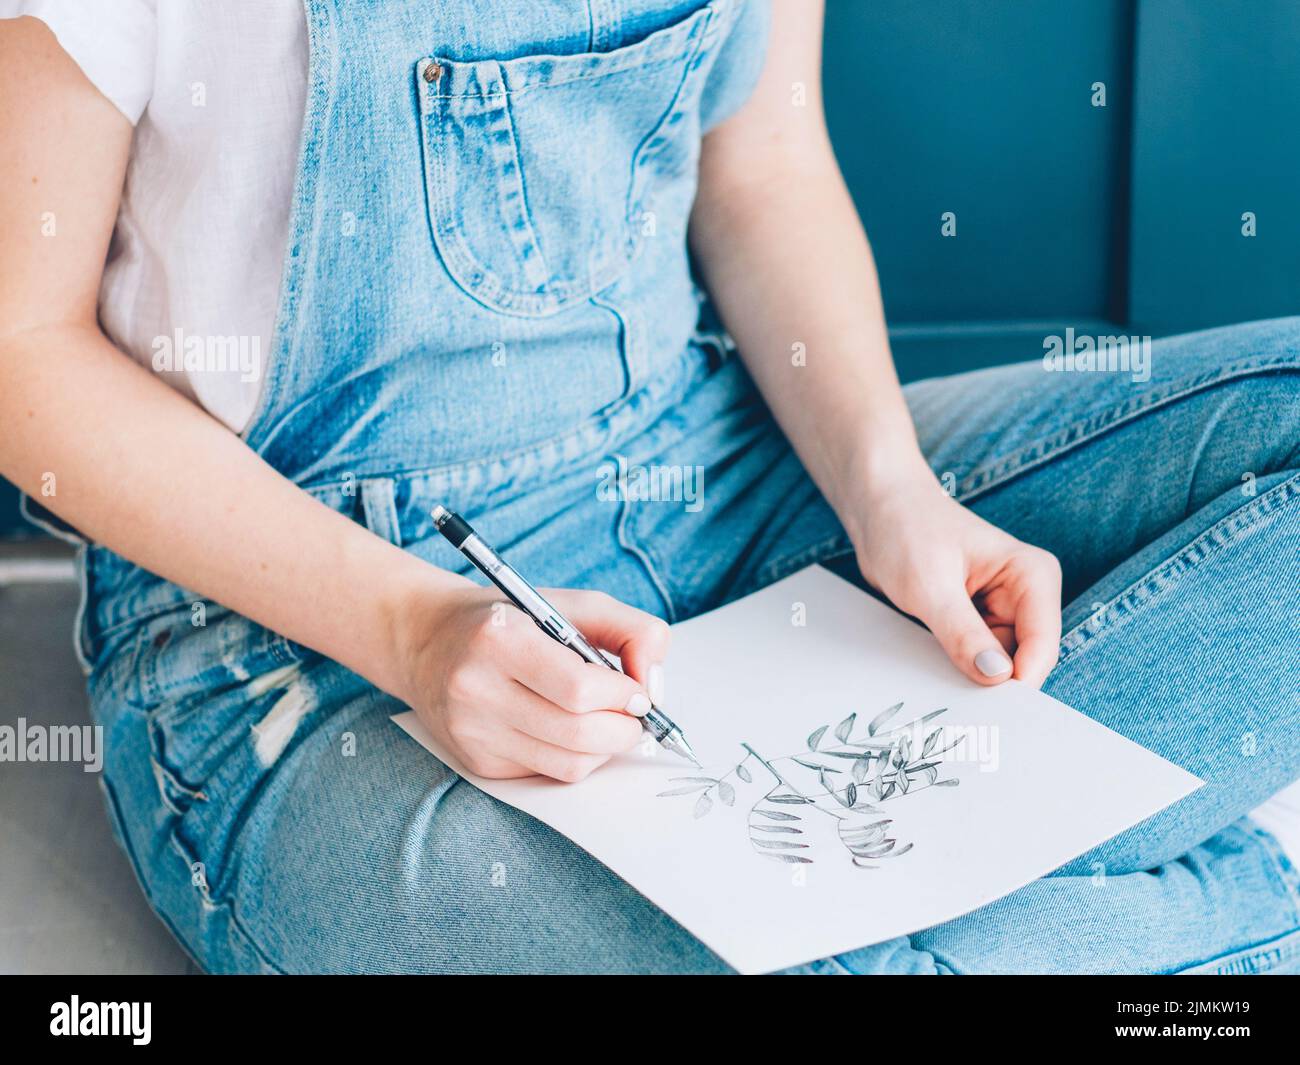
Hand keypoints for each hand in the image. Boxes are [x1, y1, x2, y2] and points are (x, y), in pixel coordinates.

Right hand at [393, 579, 670, 780]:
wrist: (427, 640)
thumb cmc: (511, 618)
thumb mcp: (572, 603)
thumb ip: (630, 630)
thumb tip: (654, 687)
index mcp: (498, 638)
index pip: (580, 689)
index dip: (624, 695)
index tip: (637, 691)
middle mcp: (476, 689)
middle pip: (578, 733)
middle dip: (624, 728)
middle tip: (634, 713)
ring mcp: (473, 732)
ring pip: (569, 764)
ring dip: (605, 747)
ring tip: (608, 721)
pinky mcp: (477, 762)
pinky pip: (548, 773)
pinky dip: (575, 756)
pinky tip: (570, 729)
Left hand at [848, 460, 1061, 687]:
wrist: (877, 509)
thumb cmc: (905, 528)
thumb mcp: (929, 585)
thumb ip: (962, 632)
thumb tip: (996, 678)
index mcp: (1032, 575)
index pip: (1041, 644)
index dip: (1018, 682)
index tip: (988, 713)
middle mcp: (1024, 595)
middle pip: (1023, 661)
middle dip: (993, 684)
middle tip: (957, 709)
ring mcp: (1000, 611)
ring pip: (997, 666)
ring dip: (970, 679)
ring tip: (936, 684)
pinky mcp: (974, 622)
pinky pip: (973, 659)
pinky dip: (955, 669)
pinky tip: (932, 672)